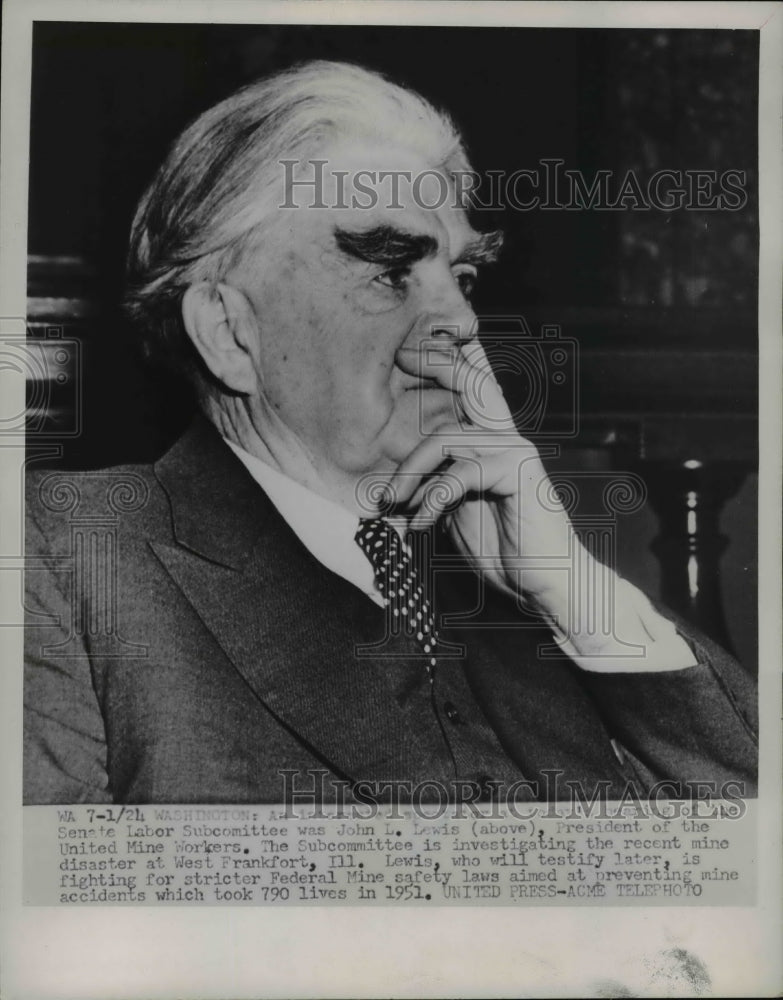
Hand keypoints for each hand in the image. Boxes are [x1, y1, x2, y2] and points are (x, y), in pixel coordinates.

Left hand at [388, 338, 654, 662]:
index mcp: (493, 444)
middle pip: (472, 383)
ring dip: (409, 470)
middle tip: (400, 352)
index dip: (444, 364)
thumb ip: (437, 490)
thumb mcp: (459, 515)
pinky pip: (460, 474)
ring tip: (390, 501)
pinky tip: (419, 524)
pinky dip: (432, 499)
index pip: (470, 393)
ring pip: (448, 439)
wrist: (546, 582)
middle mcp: (507, 439)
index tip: (408, 349)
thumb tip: (397, 486)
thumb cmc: (505, 550)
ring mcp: (515, 452)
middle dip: (436, 361)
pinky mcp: (517, 473)